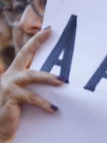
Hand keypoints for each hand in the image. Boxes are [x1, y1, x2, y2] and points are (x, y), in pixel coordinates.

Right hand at [0, 28, 62, 142]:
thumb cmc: (16, 112)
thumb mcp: (26, 97)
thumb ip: (38, 88)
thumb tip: (62, 82)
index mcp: (14, 73)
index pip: (26, 53)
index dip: (37, 41)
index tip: (49, 29)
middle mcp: (10, 76)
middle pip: (25, 55)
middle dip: (38, 43)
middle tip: (52, 34)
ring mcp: (9, 86)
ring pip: (32, 76)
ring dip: (48, 77)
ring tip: (62, 80)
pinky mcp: (11, 98)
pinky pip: (31, 98)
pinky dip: (44, 103)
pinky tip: (54, 108)